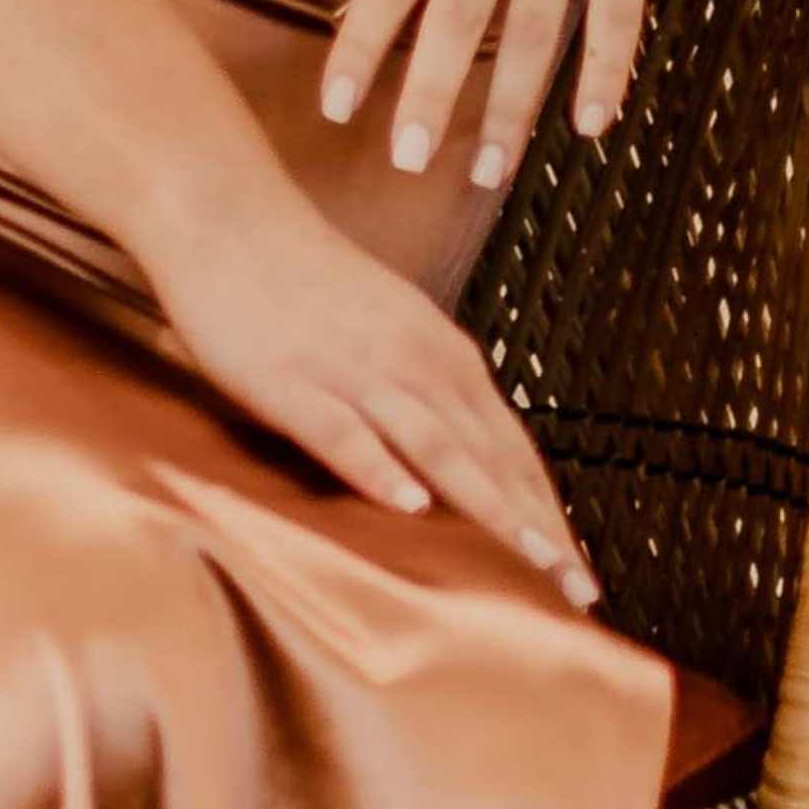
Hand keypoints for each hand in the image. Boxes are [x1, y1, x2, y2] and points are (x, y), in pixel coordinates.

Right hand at [140, 179, 599, 605]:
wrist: (229, 217)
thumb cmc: (306, 279)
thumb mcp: (390, 328)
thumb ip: (428, 388)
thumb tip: (466, 459)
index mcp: (441, 352)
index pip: (511, 445)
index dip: (548, 510)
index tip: (579, 570)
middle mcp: (414, 361)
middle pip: (490, 455)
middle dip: (538, 526)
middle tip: (578, 591)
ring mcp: (355, 371)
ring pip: (438, 446)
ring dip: (488, 507)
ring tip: (528, 563)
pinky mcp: (293, 382)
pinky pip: (344, 432)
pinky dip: (380, 470)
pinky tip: (410, 507)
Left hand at [322, 0, 731, 195]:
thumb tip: (358, 16)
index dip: (358, 48)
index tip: (331, 111)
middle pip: (455, 14)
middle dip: (427, 93)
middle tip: (403, 162)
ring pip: (534, 29)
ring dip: (509, 109)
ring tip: (488, 173)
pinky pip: (615, 16)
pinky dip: (602, 75)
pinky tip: (589, 126)